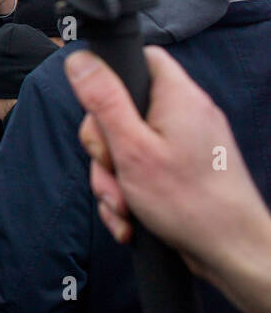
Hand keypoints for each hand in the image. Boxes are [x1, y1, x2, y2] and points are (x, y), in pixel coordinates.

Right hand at [70, 47, 270, 312]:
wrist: (233, 254)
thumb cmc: (190, 203)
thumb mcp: (132, 148)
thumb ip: (103, 100)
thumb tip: (80, 58)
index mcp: (177, 97)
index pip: (141, 57)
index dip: (111, 76)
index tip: (98, 108)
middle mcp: (185, 115)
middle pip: (122, 110)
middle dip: (105, 149)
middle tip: (112, 170)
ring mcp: (185, 144)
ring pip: (127, 147)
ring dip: (114, 180)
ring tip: (124, 207)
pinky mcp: (183, 170)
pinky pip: (142, 170)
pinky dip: (131, 194)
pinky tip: (132, 218)